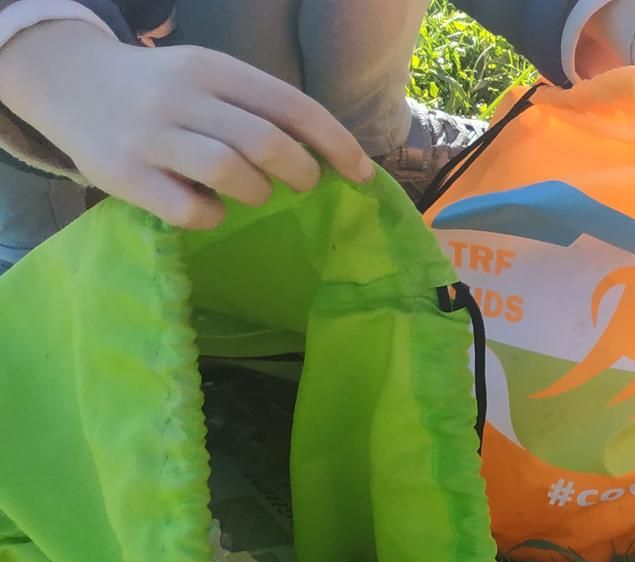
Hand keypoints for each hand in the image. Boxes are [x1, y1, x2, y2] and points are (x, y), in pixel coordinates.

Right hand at [0, 22, 369, 228]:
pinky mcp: (126, 176)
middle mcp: (182, 97)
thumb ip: (256, 107)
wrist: (68, 81)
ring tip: (254, 193)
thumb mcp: (207, 79)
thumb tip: (331, 156)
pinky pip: (192, 210)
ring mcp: (151, 136)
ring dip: (259, 193)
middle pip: (267, 142)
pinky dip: (214, 217)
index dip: (336, 143)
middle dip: (300, 172)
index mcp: (212, 68)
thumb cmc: (160, 91)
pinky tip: (209, 209)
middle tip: (302, 184)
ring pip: (232, 173)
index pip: (291, 106)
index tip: (362, 174)